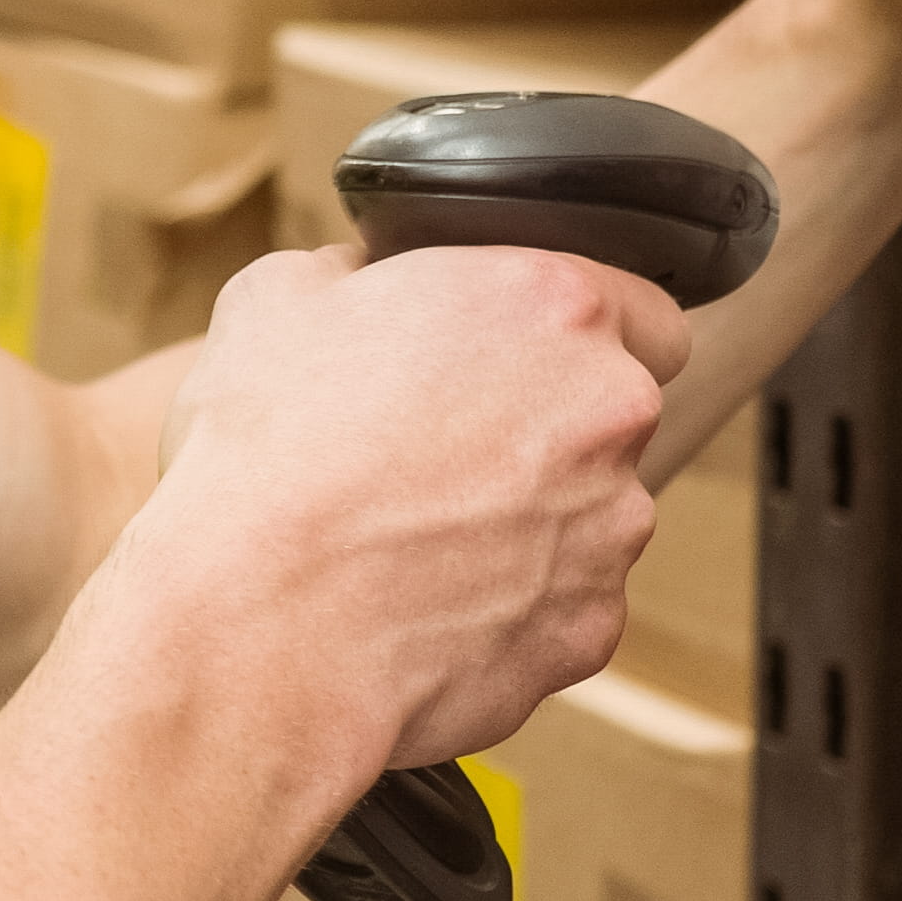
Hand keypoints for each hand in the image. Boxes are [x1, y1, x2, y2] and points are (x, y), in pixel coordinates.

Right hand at [132, 242, 684, 809]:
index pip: (642, 307)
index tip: (517, 359)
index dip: (577, 334)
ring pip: (588, 515)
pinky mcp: (589, 627)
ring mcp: (611, 530)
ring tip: (409, 537)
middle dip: (543, 429)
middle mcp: (610, 412)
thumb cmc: (263, 455)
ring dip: (524, 519)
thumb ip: (354, 273)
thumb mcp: (273, 300)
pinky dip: (506, 605)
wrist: (259, 627)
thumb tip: (359, 282)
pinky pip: (559, 604)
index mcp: (550, 306)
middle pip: (610, 417)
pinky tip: (419, 604)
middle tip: (433, 449)